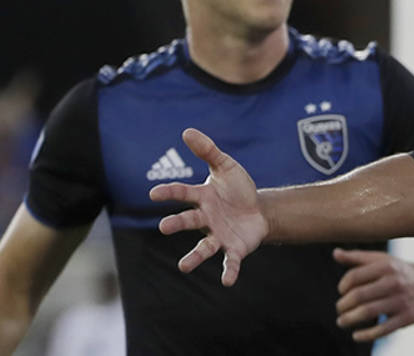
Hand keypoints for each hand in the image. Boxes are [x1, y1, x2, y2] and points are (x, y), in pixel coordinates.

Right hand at [149, 128, 267, 285]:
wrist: (260, 210)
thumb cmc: (238, 189)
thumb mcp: (226, 166)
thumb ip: (208, 151)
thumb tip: (187, 131)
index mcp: (202, 198)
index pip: (183, 194)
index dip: (169, 193)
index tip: (153, 193)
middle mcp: (206, 219)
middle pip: (188, 221)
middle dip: (176, 223)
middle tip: (164, 227)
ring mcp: (218, 235)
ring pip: (204, 247)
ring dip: (194, 257)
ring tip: (184, 266)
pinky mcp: (234, 248)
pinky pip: (230, 261)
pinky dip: (229, 271)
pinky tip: (227, 281)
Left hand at [334, 252, 413, 341]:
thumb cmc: (401, 272)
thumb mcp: (383, 260)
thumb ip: (359, 258)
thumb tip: (335, 253)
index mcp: (386, 266)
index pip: (354, 276)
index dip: (342, 286)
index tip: (341, 292)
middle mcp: (394, 282)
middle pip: (359, 296)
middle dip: (343, 305)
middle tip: (339, 309)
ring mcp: (401, 300)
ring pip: (368, 312)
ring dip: (349, 319)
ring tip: (341, 322)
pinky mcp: (407, 317)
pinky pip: (382, 329)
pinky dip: (365, 335)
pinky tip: (356, 335)